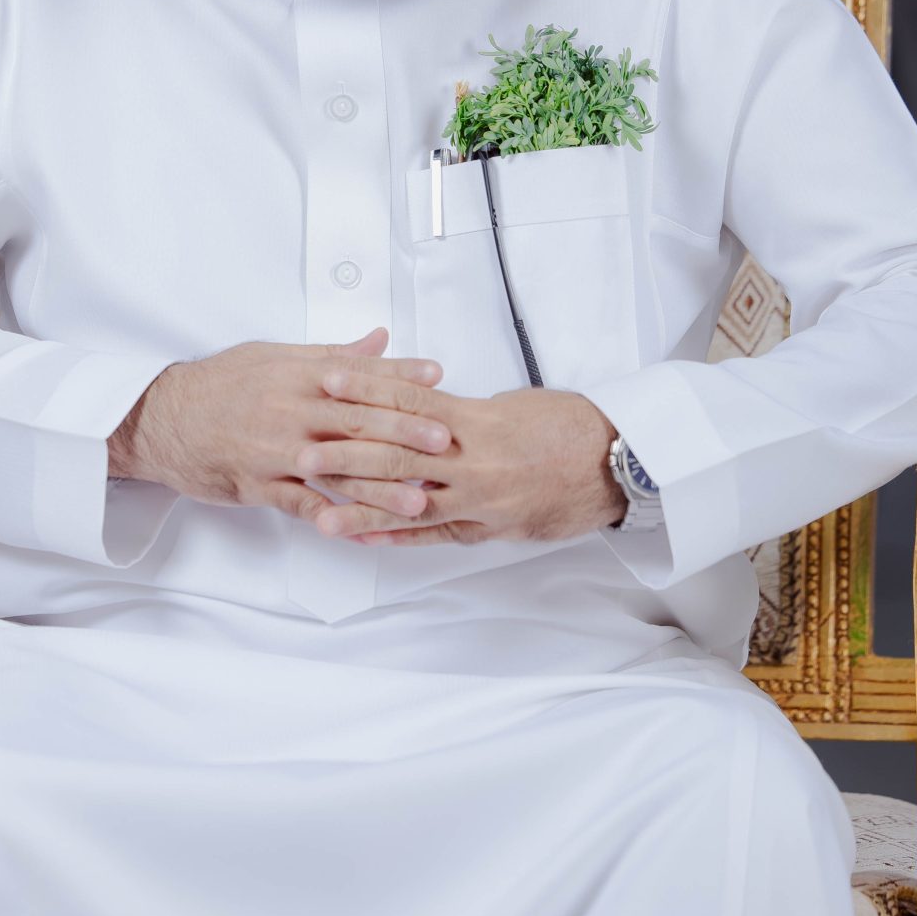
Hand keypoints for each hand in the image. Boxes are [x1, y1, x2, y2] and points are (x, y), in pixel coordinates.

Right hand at [108, 327, 453, 527]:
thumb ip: (332, 354)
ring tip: (417, 499)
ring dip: (379, 487)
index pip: (357, 373)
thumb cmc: (220, 384)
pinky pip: (302, 505)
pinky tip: (363, 532)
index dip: (399, 376)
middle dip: (402, 431)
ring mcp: (274, 450)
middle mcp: (289, 410)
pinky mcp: (258, 484)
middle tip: (441, 441)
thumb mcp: (274, 356)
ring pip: (334, 468)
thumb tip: (380, 339)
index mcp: (296, 374)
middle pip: (354, 421)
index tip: (437, 377)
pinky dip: (332, 518)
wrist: (161, 417)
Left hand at [299, 367, 627, 545]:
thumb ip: (461, 411)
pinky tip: (365, 537)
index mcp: (476, 418)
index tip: (327, 378)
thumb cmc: (566, 427)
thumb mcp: (510, 406)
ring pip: (408, 501)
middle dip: (346, 453)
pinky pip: (433, 535)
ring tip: (319, 511)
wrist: (615, 464)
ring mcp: (479, 498)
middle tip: (302, 451)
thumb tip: (421, 405)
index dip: (365, 389)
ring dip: (361, 506)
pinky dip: (397, 536)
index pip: (409, 399)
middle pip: (397, 453)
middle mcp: (472, 459)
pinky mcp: (488, 527)